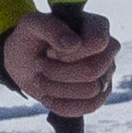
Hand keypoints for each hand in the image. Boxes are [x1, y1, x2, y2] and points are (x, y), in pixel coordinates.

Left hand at [0, 10, 118, 118]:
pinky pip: (89, 108)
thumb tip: (73, 44)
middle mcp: (107, 49)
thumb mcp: (31, 24)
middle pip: (93, 71)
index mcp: (97, 26)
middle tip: (39, 65)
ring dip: (56, 88)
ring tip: (39, 79)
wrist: (24, 61)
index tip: (50, 52)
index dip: (71, 53)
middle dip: (58, 73)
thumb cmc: (31, 37)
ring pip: (90, 91)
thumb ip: (50, 27)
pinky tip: (47, 97)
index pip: (97, 42)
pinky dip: (62, 105)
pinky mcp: (99, 94)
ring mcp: (106, 73)